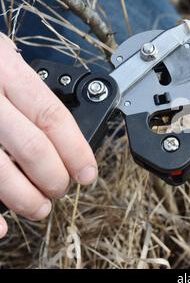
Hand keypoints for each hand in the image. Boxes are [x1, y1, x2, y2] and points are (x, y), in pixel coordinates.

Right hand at [0, 34, 97, 237]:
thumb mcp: (1, 56)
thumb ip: (26, 87)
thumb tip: (59, 130)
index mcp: (4, 70)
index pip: (51, 116)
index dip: (76, 151)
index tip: (88, 173)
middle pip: (31, 148)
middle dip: (54, 178)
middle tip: (60, 190)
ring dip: (24, 198)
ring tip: (39, 208)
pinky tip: (0, 227)